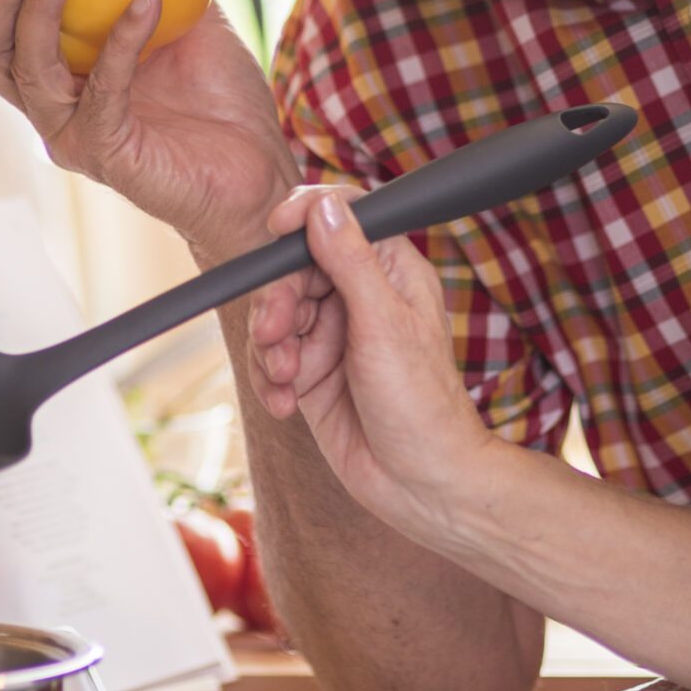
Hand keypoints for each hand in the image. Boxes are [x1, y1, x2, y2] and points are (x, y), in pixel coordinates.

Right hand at [0, 0, 296, 256]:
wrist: (261, 171)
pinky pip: (101, 90)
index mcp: (59, 77)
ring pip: (26, 70)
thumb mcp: (187, 19)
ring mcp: (75, 133)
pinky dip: (121, 38)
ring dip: (38, 10)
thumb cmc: (222, 100)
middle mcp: (54, 108)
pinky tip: (148, 1)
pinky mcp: (107, 153)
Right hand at [253, 188, 506, 540]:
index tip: (277, 230)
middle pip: (294, 267)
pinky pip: (269, 357)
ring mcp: (332, 335)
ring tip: (287, 377)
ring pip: (275, 313)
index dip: (304, 218)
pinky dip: (268, 378)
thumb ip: (351, 261)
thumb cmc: (422, 405)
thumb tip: (324, 206)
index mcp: (390, 271)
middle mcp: (359, 296)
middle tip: (275, 333)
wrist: (418, 484)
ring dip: (270, 346)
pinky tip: (286, 403)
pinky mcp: (311, 372)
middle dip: (277, 300)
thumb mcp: (383, 324)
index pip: (339, 219)